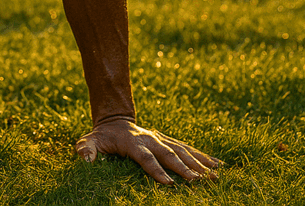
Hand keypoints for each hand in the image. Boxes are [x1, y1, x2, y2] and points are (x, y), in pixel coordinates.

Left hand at [75, 118, 219, 184]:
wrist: (115, 120)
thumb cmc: (102, 136)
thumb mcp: (90, 140)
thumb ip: (87, 149)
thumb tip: (86, 159)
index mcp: (133, 142)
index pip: (145, 157)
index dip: (156, 170)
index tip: (168, 183)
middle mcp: (150, 139)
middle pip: (169, 153)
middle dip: (184, 167)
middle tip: (198, 181)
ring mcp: (161, 138)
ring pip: (183, 150)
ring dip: (199, 163)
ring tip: (215, 175)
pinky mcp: (168, 140)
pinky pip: (187, 148)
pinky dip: (203, 156)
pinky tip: (218, 165)